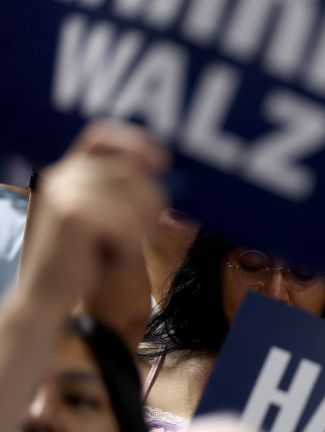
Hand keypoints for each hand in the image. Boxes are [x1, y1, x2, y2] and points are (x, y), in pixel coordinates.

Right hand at [23, 121, 166, 313]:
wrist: (45, 295)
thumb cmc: (84, 261)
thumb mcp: (108, 222)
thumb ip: (130, 196)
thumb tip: (173, 180)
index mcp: (70, 170)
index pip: (102, 136)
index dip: (135, 142)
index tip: (162, 161)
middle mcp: (63, 174)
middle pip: (133, 173)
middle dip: (150, 207)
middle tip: (137, 237)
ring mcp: (65, 191)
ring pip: (135, 200)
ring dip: (138, 234)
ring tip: (115, 251)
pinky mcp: (71, 215)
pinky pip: (126, 225)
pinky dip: (127, 249)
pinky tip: (107, 260)